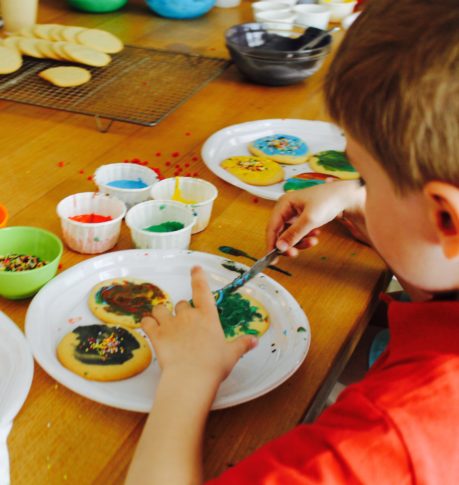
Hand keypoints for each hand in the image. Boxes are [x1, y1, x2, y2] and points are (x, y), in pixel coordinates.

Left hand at [142, 266, 257, 384]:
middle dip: (183, 312)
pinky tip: (150, 327)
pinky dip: (147, 323)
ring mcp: (170, 323)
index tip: (195, 268)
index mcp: (207, 316)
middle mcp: (188, 315)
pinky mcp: (156, 335)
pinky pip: (146, 322)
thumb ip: (242, 344)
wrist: (191, 377)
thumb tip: (254, 340)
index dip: (198, 277)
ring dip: (162, 314)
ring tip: (164, 322)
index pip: (202, 289)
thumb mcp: (231, 354)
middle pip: (182, 304)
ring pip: (161, 309)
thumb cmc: (213, 365)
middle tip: (186, 325)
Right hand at [267, 180, 364, 256]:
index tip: (273, 257)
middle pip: (279, 232)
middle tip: (294, 253)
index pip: (272, 227)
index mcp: (283, 204)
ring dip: (299, 241)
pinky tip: (315, 235)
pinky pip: (298, 232)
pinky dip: (305, 237)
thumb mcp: (309, 219)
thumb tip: (279, 246)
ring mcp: (293, 213)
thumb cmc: (328, 200)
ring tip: (312, 242)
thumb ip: (293, 234)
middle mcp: (286, 208)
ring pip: (289, 234)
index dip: (271, 243)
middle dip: (288, 244)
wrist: (345, 196)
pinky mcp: (301, 217)